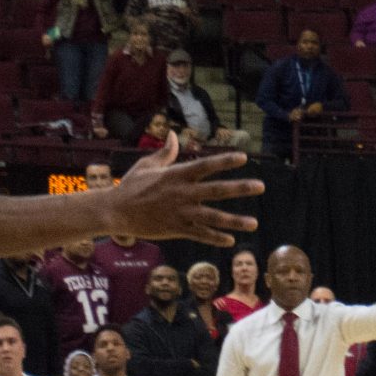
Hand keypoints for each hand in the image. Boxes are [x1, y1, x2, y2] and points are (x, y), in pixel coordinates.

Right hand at [107, 133, 262, 246]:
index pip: (205, 166)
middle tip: (261, 186)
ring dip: (235, 221)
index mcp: (176, 175)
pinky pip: (200, 234)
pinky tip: (230, 240)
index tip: (243, 158)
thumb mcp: (146, 166)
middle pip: (216, 190)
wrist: (114, 212)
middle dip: (240, 188)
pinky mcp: (176, 229)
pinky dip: (215, 238)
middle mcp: (182, 193)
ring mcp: (180, 212)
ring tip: (254, 223)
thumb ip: (164, 153)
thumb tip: (173, 135)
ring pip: (213, 217)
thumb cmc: (130, 186)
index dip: (225, 161)